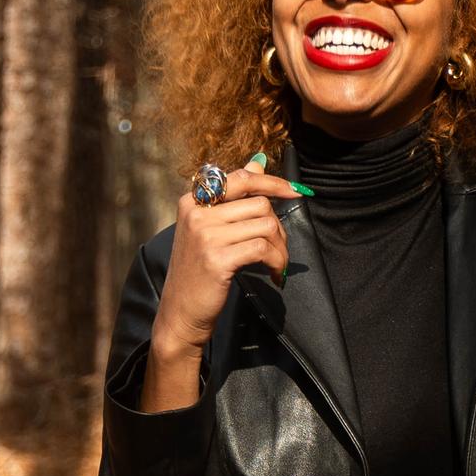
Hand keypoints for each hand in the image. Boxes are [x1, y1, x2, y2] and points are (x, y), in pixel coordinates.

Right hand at [140, 163, 302, 411]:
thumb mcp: (209, 229)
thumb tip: (257, 161)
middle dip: (278, 228)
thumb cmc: (198, 272)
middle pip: (259, 203)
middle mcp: (197, 212)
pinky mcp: (217, 258)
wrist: (181, 314)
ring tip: (275, 264)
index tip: (294, 191)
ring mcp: (205, 235)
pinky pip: (263, 248)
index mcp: (193, 200)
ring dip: (280, 247)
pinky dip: (276, 261)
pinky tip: (273, 275)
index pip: (241, 177)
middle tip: (277, 251)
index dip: (272, 182)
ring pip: (266, 224)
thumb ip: (233, 196)